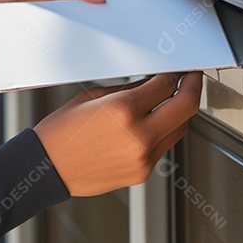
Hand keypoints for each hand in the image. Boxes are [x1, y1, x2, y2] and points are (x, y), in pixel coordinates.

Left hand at [0, 0, 104, 78]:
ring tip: (93, 38)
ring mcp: (27, 22)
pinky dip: (61, 48)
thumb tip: (15, 26)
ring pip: (61, 20)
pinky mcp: (26, 41)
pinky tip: (68, 57)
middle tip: (105, 18)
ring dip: (76, 28)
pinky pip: (50, 41)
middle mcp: (25, 4)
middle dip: (85, 6)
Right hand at [33, 72, 202, 196]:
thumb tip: (154, 84)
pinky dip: (164, 132)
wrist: (49, 167)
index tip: (179, 71)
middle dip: (192, 89)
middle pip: (185, 108)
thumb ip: (128, 90)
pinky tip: (154, 123)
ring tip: (174, 101)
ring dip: (180, 113)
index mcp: (123, 110)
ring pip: (180, 130)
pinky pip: (164, 147)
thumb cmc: (62, 132)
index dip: (176, 75)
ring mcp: (143, 157)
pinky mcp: (142, 172)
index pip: (166, 86)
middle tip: (191, 80)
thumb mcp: (93, 97)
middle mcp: (138, 135)